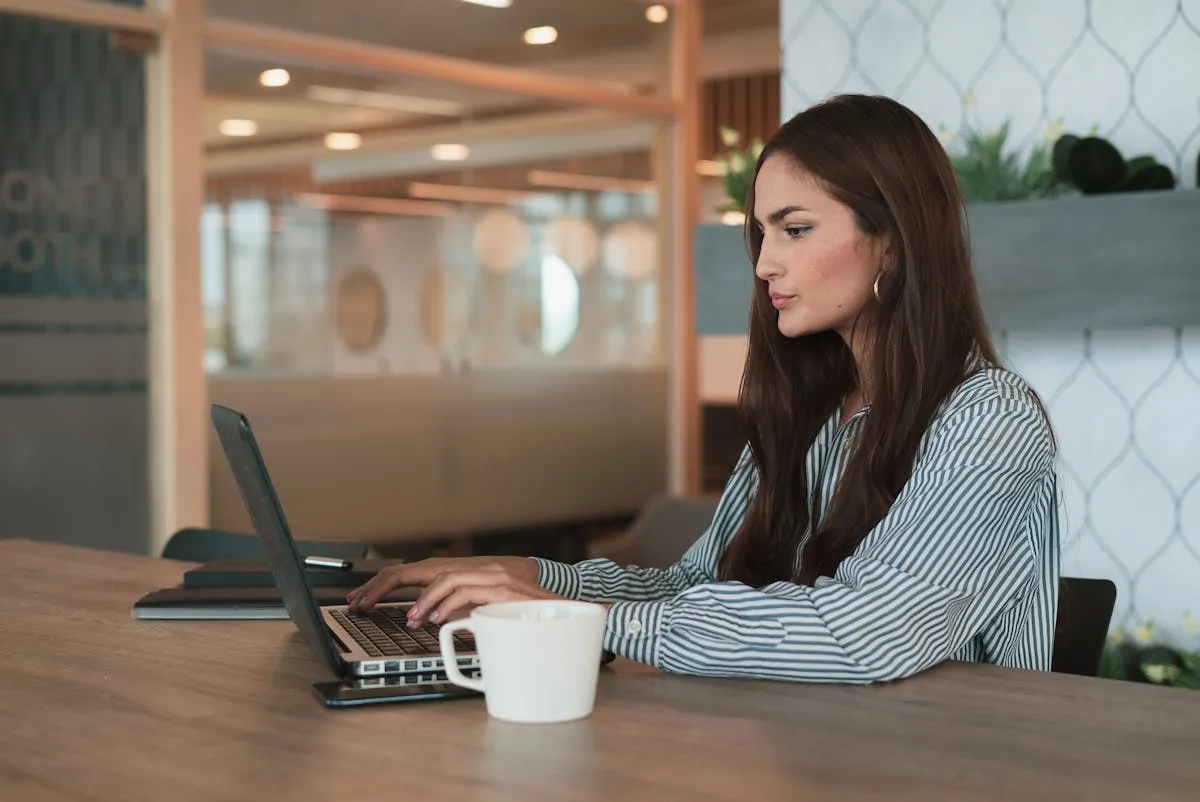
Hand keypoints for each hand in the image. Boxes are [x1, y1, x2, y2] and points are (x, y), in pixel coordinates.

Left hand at [345, 556, 538, 613]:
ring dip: (422, 600)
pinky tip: (439, 619)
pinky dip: (448, 604)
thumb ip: (452, 607)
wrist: (556, 594)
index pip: (408, 572)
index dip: (379, 585)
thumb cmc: (515, 599)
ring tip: (411, 619)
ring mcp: (483, 574)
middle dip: (382, 586)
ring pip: (440, 577)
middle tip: (361, 604)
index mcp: (454, 571)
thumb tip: (425, 619)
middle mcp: (465, 567)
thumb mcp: (477, 603)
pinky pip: (465, 590)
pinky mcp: (499, 584)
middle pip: (414, 569)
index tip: (358, 599)